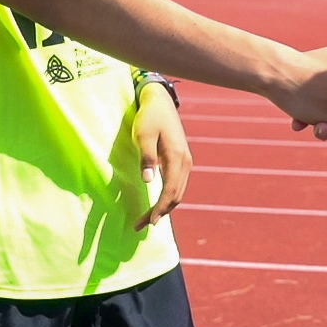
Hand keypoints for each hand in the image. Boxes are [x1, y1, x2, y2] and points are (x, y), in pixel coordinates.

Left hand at [132, 81, 190, 229]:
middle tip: (140, 225)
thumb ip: (146, 158)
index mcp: (177, 158)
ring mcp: (186, 161)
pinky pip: (178, 185)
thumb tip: (148, 181)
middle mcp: (185, 162)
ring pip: (178, 192)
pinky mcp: (182, 160)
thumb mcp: (143, 135)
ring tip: (147, 218)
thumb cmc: (149, 117)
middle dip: (160, 213)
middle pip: (176, 196)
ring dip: (165, 207)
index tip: (148, 222)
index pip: (170, 191)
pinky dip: (169, 197)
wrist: (160, 102)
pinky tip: (157, 202)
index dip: (159, 209)